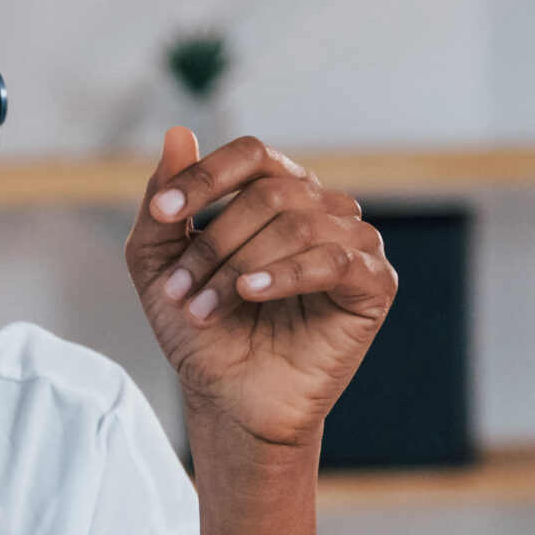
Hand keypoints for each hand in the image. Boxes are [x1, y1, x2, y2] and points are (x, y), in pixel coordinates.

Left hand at [127, 128, 396, 451]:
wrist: (230, 402)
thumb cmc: (203, 334)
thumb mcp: (161, 266)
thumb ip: (163, 203)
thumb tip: (178, 133)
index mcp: (276, 193)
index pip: (251, 155)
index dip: (206, 177)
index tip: (164, 214)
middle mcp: (321, 208)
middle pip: (269, 194)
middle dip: (214, 244)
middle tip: (179, 291)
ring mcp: (353, 242)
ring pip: (299, 225)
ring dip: (238, 268)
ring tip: (203, 309)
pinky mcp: (374, 284)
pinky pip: (335, 260)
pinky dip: (287, 274)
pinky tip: (253, 294)